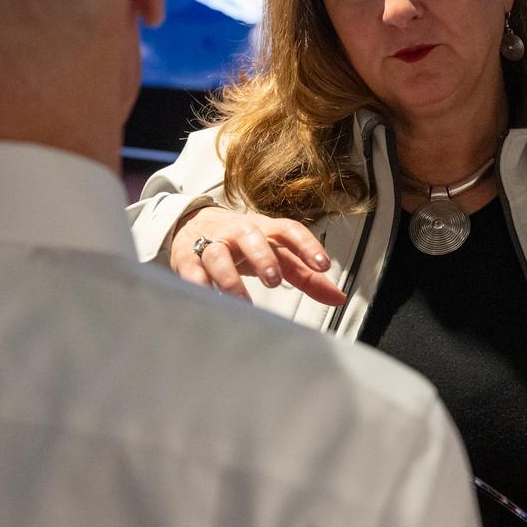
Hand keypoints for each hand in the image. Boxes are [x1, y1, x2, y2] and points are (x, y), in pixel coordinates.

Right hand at [170, 206, 346, 306]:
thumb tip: (339, 298)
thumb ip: (306, 275)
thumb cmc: (245, 244)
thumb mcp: (276, 254)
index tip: (324, 265)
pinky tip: (207, 299)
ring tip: (242, 302)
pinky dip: (197, 285)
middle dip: (263, 257)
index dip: (307, 245)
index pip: (289, 230)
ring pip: (218, 254)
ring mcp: (211, 243)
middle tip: (274, 281)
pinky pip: (190, 271)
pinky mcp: (186, 259)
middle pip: (251, 236)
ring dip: (229, 278)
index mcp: (266, 228)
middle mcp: (239, 232)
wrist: (192, 224)